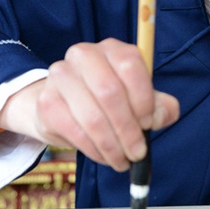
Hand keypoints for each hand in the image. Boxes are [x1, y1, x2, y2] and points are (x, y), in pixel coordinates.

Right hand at [0, 39, 178, 171]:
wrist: (64, 106)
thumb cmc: (110, 102)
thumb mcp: (140, 100)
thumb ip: (160, 107)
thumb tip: (161, 116)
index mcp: (112, 49)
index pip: (130, 65)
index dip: (143, 98)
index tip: (149, 124)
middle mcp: (84, 55)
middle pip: (109, 92)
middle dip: (128, 130)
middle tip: (137, 152)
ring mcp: (61, 76)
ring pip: (92, 117)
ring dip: (112, 146)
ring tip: (122, 159)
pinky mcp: (47, 102)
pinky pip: (74, 132)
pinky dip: (94, 150)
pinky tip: (105, 156)